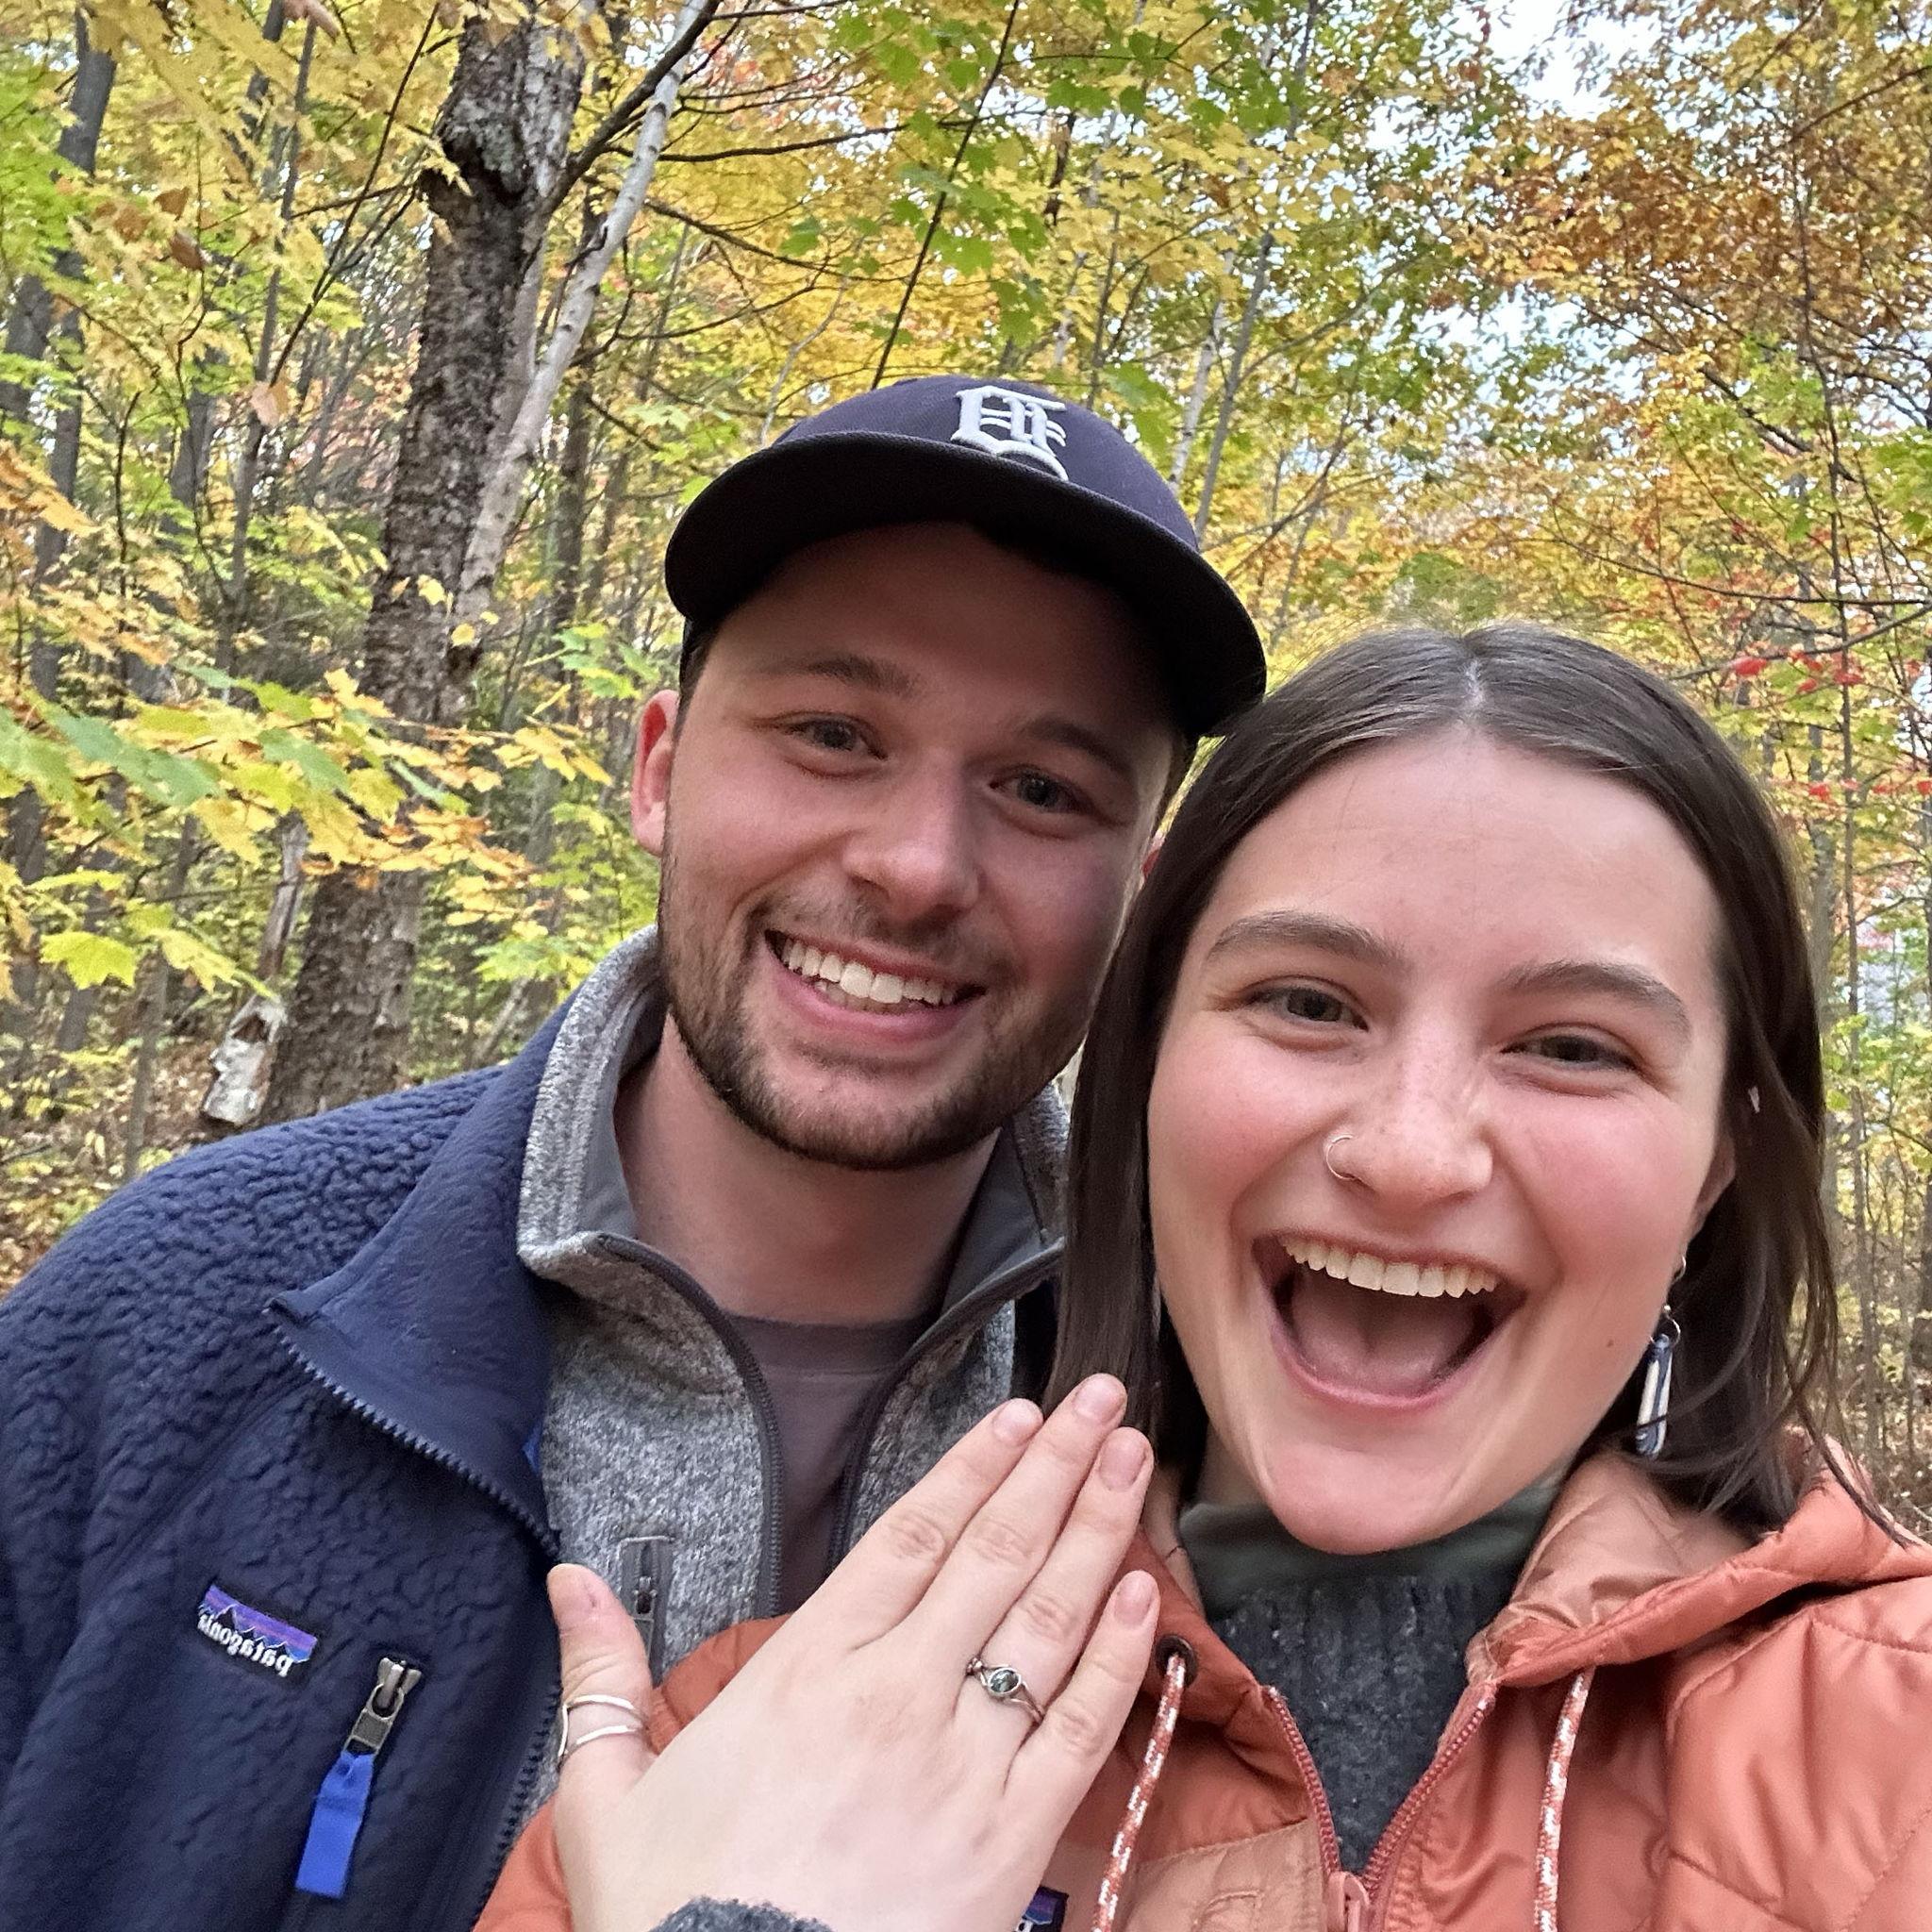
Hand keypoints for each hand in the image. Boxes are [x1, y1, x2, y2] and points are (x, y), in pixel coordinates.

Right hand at [549, 1375, 1157, 1931]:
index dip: (972, 1467)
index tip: (1019, 1413)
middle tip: (1104, 1398)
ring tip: (1132, 1459)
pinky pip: (1079, 1730)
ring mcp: (961, 1765)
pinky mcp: (1009, 1841)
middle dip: (1055, 1466)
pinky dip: (1120, 1659)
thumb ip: (599, 1676)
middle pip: (994, 1554)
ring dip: (1098, 1530)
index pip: (910, 1536)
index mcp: (805, 1672)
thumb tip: (568, 1580)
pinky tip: (1146, 1597)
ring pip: (1048, 1621)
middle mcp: (895, 1697)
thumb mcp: (605, 1797)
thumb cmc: (674, 1924)